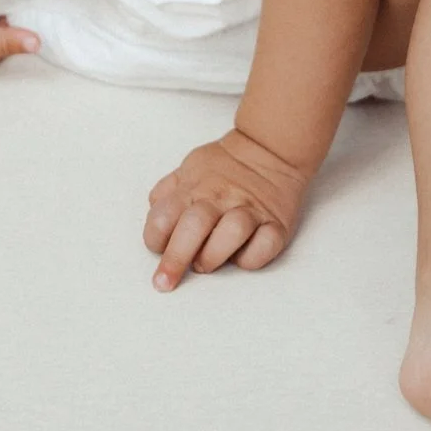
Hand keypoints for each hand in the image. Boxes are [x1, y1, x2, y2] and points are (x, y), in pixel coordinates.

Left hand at [143, 128, 311, 289]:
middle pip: (194, 226)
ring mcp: (250, 210)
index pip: (163, 215)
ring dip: (214, 256)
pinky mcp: (277, 223)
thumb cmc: (224, 166)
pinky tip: (242, 256)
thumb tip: (153, 214)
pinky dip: (252, 257)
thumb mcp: (188, 169)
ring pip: (232, 233)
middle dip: (175, 259)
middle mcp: (220, 198)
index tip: (157, 251)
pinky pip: (266, 244)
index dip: (155, 238)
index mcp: (193, 188)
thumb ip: (167, 193)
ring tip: (206, 264)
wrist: (269, 149)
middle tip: (166, 282)